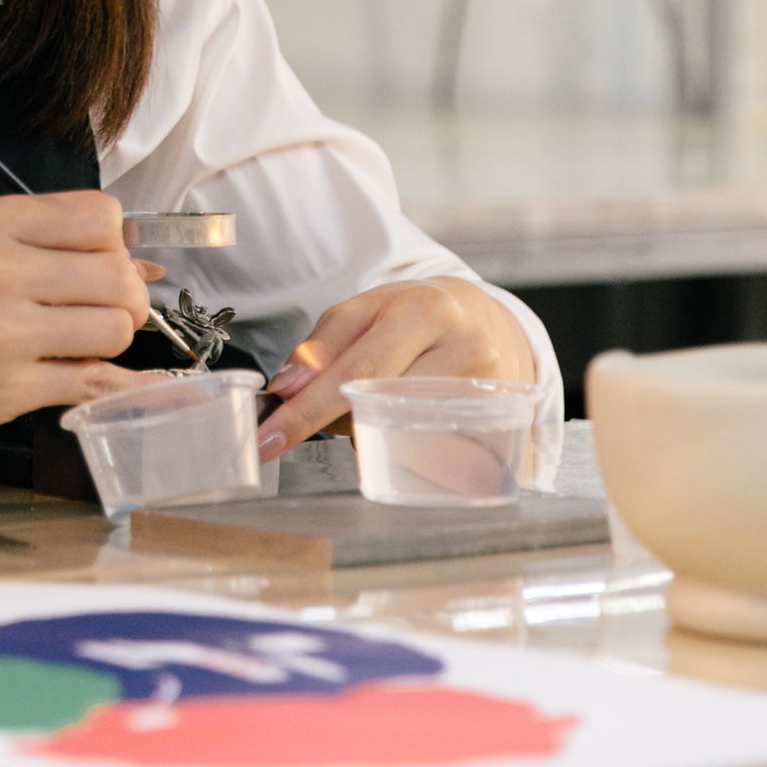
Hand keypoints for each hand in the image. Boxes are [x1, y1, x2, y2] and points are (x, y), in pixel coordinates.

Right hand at [0, 191, 157, 454]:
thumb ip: (38, 246)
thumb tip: (137, 262)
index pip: (101, 217)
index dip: (114, 246)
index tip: (100, 267)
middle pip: (119, 274)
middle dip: (125, 299)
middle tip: (99, 314)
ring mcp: (3, 330)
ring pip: (115, 328)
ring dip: (109, 344)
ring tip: (75, 348)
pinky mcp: (5, 388)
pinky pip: (91, 382)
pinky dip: (105, 385)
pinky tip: (93, 380)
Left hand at [257, 276, 537, 460]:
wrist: (487, 320)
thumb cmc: (416, 316)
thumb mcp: (365, 310)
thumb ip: (322, 345)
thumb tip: (288, 388)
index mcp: (427, 309)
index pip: (357, 370)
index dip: (306, 411)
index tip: (267, 440)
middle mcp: (465, 347)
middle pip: (380, 407)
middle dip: (330, 423)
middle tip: (293, 431)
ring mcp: (488, 391)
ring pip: (404, 438)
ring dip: (368, 433)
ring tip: (371, 406)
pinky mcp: (500, 426)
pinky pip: (434, 458)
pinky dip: (401, 449)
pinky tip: (400, 428)